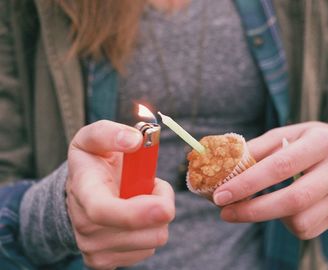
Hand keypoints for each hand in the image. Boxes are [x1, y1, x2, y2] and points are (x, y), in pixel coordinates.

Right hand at [66, 120, 174, 268]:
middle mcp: (86, 227)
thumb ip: (111, 133)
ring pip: (153, 239)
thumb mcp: (94, 138)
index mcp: (84, 191)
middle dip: (160, 203)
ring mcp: (95, 249)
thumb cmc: (92, 162)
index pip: (103, 210)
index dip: (137, 213)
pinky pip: (149, 249)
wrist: (80, 192)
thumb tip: (135, 141)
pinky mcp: (107, 262)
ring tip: (140, 198)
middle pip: (143, 231)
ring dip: (157, 216)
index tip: (165, 207)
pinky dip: (150, 230)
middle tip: (149, 185)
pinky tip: (135, 215)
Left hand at [213, 122, 327, 239]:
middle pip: (293, 200)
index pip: (280, 167)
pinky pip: (306, 230)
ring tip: (257, 204)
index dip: (247, 183)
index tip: (221, 194)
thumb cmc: (308, 141)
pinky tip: (280, 208)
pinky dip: (285, 223)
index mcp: (322, 142)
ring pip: (300, 221)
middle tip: (225, 212)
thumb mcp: (286, 134)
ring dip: (269, 216)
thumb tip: (224, 167)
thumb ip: (257, 149)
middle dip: (252, 210)